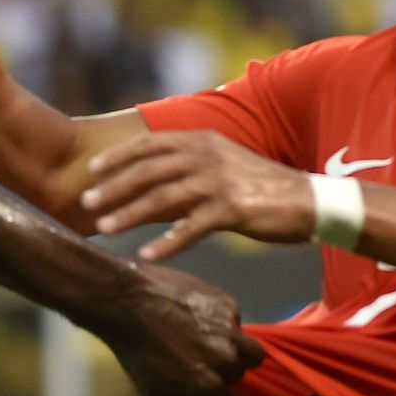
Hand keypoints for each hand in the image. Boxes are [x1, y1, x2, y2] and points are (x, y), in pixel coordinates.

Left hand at [69, 264, 262, 395]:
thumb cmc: (133, 349)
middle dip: (226, 370)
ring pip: (250, 348)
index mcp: (208, 385)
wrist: (125, 300)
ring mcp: (229, 330)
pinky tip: (195, 313)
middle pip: (240, 373)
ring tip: (211, 339)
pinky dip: (221, 320)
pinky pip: (234, 319)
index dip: (217, 393)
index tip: (206, 383)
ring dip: (236, 348)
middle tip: (204, 357)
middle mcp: (225, 359)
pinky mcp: (227, 304)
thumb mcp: (152, 391)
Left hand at [81, 130, 313, 261]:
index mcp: (202, 140)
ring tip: (104, 230)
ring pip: (163, 198)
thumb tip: (146, 184)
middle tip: (85, 203)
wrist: (310, 200)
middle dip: (114, 186)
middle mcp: (207, 156)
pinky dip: (166, 242)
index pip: (150, 144)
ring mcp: (219, 182)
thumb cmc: (259, 187)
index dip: (118, 156)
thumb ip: (186, 168)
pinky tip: (146, 256)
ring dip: (130, 214)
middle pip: (149, 170)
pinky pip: (191, 228)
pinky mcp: (233, 210)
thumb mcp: (222, 165)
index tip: (92, 170)